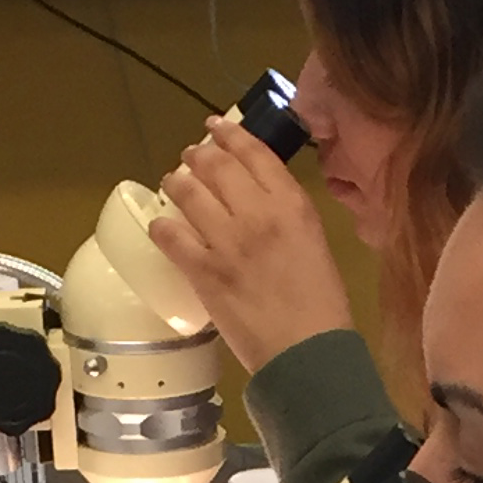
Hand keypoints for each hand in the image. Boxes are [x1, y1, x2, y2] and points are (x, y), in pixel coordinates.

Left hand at [148, 112, 353, 376]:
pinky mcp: (204, 272)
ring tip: (172, 184)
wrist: (308, 355)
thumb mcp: (316, 244)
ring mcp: (227, 242)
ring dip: (176, 183)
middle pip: (216, 165)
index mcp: (291, 204)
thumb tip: (258, 201)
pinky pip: (171, 237)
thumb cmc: (322, 307)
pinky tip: (160, 226)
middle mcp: (257, 213)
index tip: (214, 126)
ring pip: (189, 192)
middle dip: (198, 155)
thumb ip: (287, 216)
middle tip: (190, 158)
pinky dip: (162, 227)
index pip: (253, 152)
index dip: (229, 134)